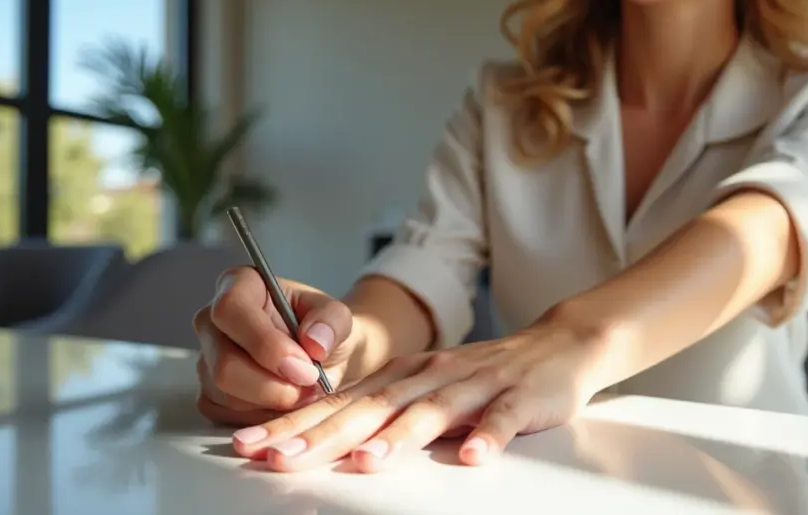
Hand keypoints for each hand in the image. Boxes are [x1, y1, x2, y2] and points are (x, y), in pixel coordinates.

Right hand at [192, 267, 363, 426]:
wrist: (326, 360)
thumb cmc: (325, 332)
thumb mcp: (340, 318)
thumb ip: (332, 322)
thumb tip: (314, 341)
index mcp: (240, 285)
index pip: (231, 310)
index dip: (265, 344)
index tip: (304, 366)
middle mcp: (212, 321)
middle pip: (224, 363)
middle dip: (273, 385)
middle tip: (310, 387)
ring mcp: (206, 358)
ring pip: (226, 394)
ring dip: (273, 403)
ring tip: (305, 393)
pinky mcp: (209, 393)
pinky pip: (227, 414)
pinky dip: (263, 418)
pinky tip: (286, 404)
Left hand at [229, 304, 609, 472]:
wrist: (556, 345)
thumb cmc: (484, 375)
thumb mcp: (425, 388)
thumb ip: (383, 412)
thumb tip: (326, 444)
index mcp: (403, 375)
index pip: (339, 402)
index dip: (293, 424)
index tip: (250, 446)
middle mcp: (430, 375)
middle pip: (372, 406)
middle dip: (324, 434)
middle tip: (281, 458)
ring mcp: (475, 383)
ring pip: (432, 410)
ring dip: (399, 436)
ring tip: (366, 461)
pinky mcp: (519, 396)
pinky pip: (502, 418)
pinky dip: (486, 435)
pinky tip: (470, 456)